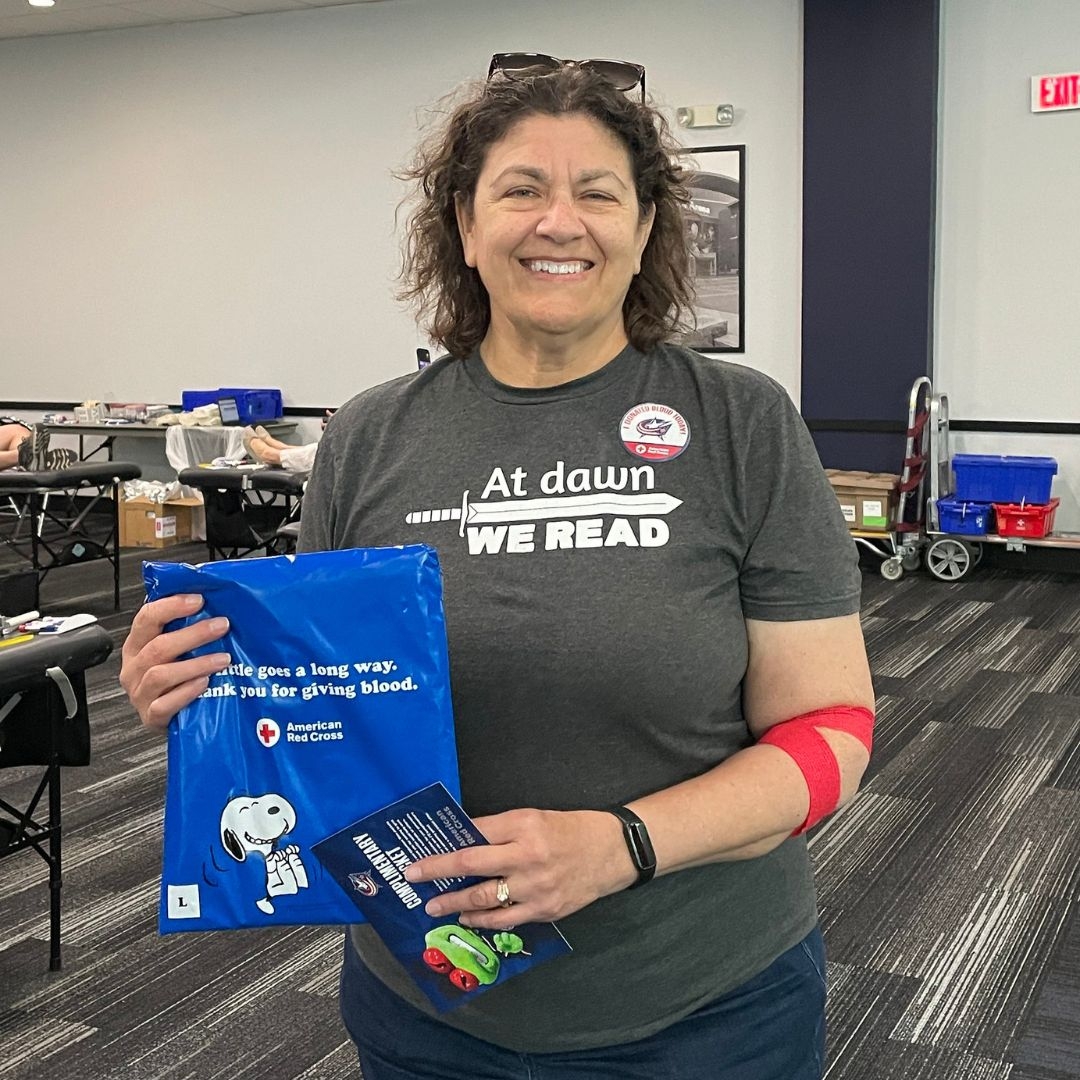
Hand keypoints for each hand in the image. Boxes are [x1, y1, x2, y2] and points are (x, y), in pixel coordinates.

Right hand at [119, 594, 231, 730]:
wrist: (174, 717)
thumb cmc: (176, 679)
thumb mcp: (176, 651)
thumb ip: (185, 629)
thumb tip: (216, 603)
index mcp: (137, 646)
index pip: (146, 619)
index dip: (171, 606)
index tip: (198, 600)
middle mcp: (134, 669)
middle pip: (157, 647)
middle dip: (193, 634)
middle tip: (221, 626)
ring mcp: (140, 694)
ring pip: (160, 675)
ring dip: (196, 664)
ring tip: (223, 659)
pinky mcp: (151, 716)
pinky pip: (165, 704)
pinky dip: (186, 692)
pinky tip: (205, 683)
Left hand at [403, 808, 637, 929]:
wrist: (613, 852)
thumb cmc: (571, 829)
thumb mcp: (535, 817)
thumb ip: (501, 829)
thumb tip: (465, 840)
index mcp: (524, 825)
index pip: (475, 834)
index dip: (446, 844)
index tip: (422, 851)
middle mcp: (528, 856)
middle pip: (472, 865)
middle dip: (438, 872)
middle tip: (414, 877)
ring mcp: (536, 887)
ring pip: (485, 899)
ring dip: (455, 903)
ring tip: (435, 906)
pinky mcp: (545, 910)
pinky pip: (506, 919)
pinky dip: (483, 919)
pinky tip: (468, 917)